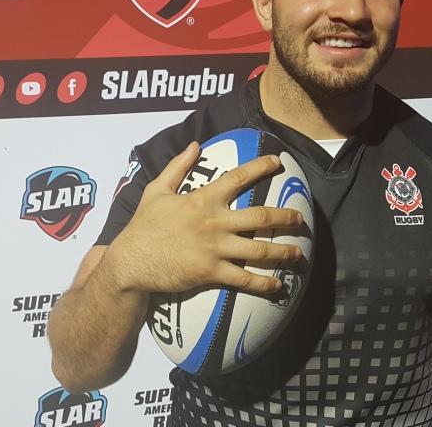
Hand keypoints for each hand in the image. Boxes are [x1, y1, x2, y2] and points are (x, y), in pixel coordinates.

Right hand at [105, 141, 303, 294]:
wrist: (131, 262)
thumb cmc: (142, 227)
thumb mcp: (155, 190)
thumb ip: (177, 167)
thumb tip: (194, 145)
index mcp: (202, 199)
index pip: (238, 178)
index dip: (261, 167)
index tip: (278, 162)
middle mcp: (214, 221)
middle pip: (260, 216)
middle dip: (285, 217)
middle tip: (301, 218)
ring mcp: (214, 248)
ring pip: (259, 249)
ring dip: (283, 251)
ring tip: (298, 253)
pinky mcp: (211, 272)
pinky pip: (244, 278)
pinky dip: (264, 283)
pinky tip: (278, 285)